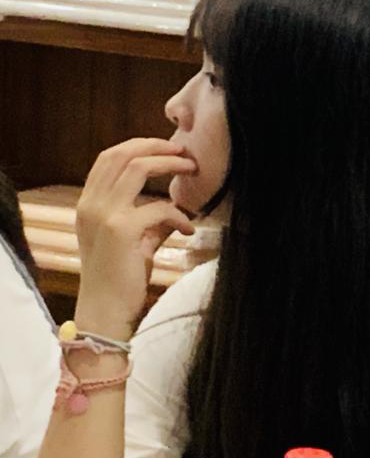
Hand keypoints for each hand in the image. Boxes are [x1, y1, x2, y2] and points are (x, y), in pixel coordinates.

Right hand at [74, 138, 197, 339]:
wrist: (105, 312)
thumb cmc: (121, 277)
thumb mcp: (133, 240)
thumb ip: (149, 218)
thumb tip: (177, 204)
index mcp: (89, 204)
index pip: (109, 158)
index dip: (140, 145)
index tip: (168, 148)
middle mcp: (91, 204)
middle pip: (122, 154)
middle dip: (157, 145)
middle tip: (185, 151)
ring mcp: (103, 215)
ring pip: (138, 168)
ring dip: (170, 164)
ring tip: (193, 169)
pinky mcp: (121, 230)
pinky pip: (160, 207)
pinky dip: (180, 215)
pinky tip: (188, 230)